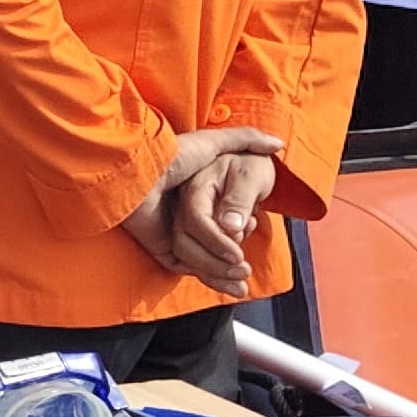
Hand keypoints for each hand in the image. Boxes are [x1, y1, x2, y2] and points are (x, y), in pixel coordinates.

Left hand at [118, 127, 280, 294]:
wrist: (137, 168)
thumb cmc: (174, 154)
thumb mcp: (213, 143)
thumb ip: (245, 139)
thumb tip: (279, 143)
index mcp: (196, 195)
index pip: (223, 220)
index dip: (241, 229)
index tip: (255, 229)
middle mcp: (183, 215)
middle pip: (214, 246)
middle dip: (233, 263)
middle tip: (248, 269)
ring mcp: (170, 231)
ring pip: (201, 259)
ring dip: (222, 271)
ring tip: (242, 274)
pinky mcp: (157, 244)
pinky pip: (182, 265)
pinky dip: (204, 273)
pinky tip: (226, 277)